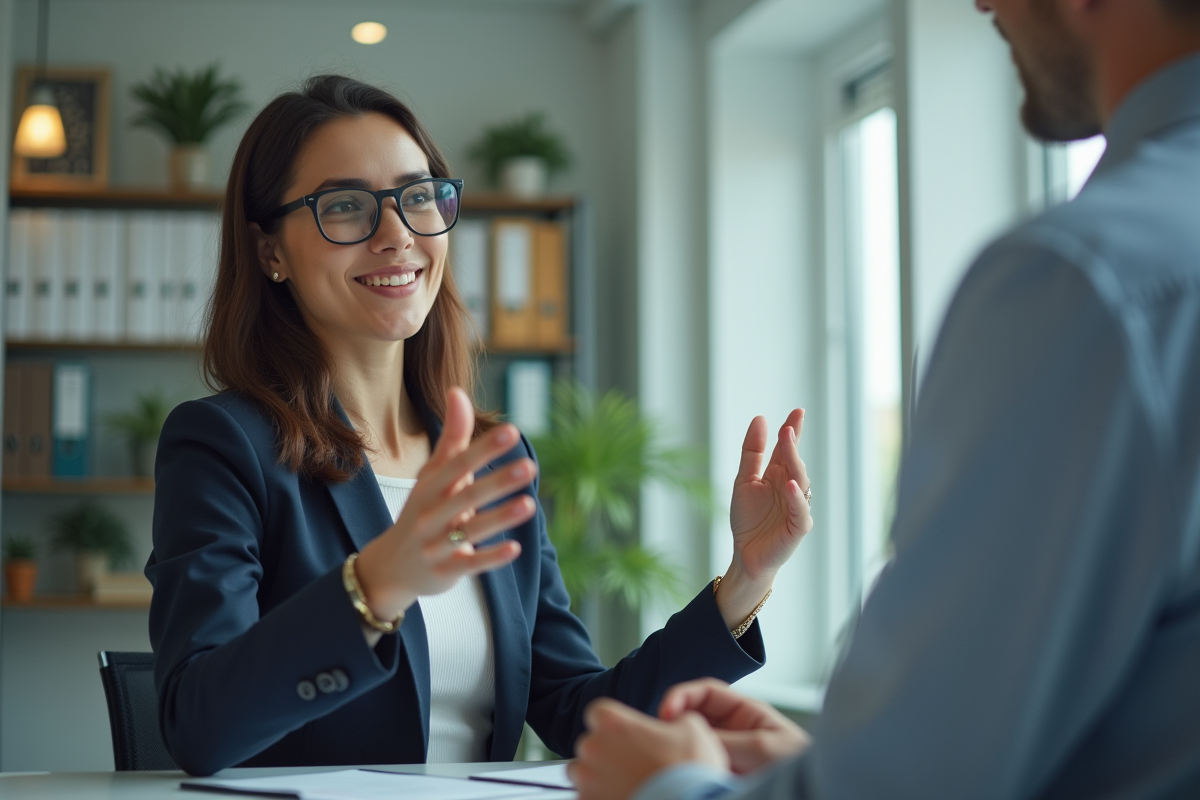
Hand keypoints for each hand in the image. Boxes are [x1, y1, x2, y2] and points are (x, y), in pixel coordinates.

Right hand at [355, 387, 535, 622]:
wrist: (391, 566)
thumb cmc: (423, 510)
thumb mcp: (433, 475)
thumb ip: (452, 438)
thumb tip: (458, 391)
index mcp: (429, 487)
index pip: (457, 464)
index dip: (483, 449)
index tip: (511, 431)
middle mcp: (430, 514)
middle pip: (465, 496)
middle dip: (496, 481)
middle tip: (530, 466)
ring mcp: (437, 544)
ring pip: (470, 530)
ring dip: (500, 518)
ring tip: (530, 504)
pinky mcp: (446, 571)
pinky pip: (470, 564)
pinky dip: (491, 557)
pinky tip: (515, 548)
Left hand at [570, 698, 728, 799]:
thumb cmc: (688, 771)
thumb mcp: (693, 729)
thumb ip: (675, 719)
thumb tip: (674, 725)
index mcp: (613, 723)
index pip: (597, 713)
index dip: (612, 724)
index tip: (625, 735)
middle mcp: (593, 748)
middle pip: (589, 744)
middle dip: (605, 753)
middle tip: (631, 765)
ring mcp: (587, 781)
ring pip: (582, 774)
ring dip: (598, 777)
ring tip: (625, 785)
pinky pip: (587, 798)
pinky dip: (601, 798)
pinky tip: (626, 798)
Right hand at [659, 679, 810, 774]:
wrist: (804, 791)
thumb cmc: (796, 764)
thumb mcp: (762, 748)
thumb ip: (726, 740)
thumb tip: (688, 736)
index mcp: (743, 712)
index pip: (704, 693)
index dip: (681, 696)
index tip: (666, 712)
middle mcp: (730, 728)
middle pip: (692, 715)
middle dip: (674, 721)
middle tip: (660, 735)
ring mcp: (723, 750)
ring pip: (691, 740)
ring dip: (679, 744)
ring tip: (668, 754)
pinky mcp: (718, 771)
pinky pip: (695, 763)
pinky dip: (684, 765)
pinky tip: (679, 771)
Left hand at [719, 409, 812, 625]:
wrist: (745, 555)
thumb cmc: (748, 520)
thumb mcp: (744, 481)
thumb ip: (752, 453)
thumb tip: (760, 419)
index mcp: (778, 476)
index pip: (788, 449)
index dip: (793, 430)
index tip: (798, 411)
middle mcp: (791, 488)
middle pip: (794, 462)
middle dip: (793, 444)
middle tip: (788, 426)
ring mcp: (796, 507)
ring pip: (801, 482)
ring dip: (796, 464)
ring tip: (789, 444)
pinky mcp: (797, 527)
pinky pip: (800, 511)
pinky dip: (797, 498)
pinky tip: (791, 485)